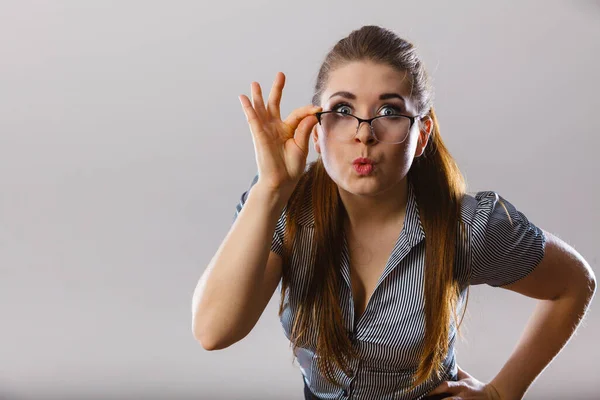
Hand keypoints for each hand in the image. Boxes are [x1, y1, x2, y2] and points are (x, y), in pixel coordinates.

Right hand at [238, 72, 321, 196]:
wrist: (281, 182)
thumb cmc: (291, 167)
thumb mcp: (302, 147)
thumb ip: (305, 130)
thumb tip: (312, 114)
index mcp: (288, 130)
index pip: (298, 114)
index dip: (308, 110)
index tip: (318, 108)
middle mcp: (276, 128)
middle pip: (275, 105)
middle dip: (277, 90)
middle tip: (280, 75)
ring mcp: (266, 131)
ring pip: (262, 109)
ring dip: (258, 96)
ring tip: (255, 83)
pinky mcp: (259, 136)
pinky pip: (253, 119)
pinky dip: (248, 108)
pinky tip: (244, 98)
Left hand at [426, 365, 501, 399]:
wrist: (493, 396)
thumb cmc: (475, 386)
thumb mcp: (465, 377)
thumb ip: (454, 369)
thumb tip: (445, 357)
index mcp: (461, 386)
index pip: (446, 386)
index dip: (434, 389)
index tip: (422, 388)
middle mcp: (462, 396)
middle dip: (435, 399)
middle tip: (422, 398)